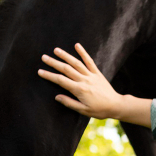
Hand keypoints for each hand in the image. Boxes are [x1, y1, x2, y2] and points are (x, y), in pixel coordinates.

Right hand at [37, 43, 151, 124]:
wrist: (116, 105)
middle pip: (66, 69)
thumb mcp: (83, 110)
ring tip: (56, 50)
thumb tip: (57, 97)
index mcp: (79, 90)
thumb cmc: (99, 110)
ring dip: (65, 55)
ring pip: (76, 63)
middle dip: (54, 63)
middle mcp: (84, 80)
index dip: (49, 75)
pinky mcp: (97, 73)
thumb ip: (69, 103)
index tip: (40, 71)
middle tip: (44, 57)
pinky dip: (83, 53)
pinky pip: (90, 61)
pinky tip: (77, 45)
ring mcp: (91, 75)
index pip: (61, 80)